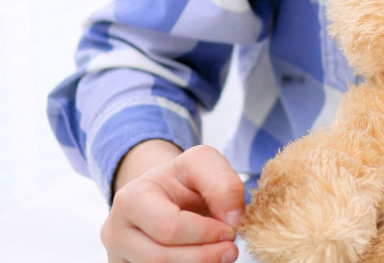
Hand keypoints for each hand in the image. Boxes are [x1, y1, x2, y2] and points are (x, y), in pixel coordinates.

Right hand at [103, 141, 243, 262]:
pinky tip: (203, 260)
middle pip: (160, 258)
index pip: (170, 227)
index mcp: (131, 199)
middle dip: (204, 256)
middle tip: (231, 249)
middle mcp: (115, 231)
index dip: (206, 234)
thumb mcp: (203, 164)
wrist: (160, 195)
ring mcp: (116, 255)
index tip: (232, 230)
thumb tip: (234, 220)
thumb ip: (223, 184)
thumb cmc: (181, 180)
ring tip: (220, 255)